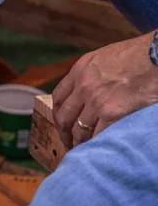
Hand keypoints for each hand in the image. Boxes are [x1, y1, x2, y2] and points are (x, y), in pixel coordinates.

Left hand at [52, 33, 157, 148]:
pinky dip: (97, 144)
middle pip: (64, 116)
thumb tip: (88, 87)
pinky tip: (98, 149)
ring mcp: (96, 102)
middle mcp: (83, 87)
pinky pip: (98, 134)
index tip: (61, 122)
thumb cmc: (137, 54)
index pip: (59, 97)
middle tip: (67, 142)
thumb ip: (91, 73)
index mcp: (79, 70)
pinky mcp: (113, 114)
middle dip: (64, 132)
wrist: (155, 56)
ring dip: (78, 142)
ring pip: (79, 129)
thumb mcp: (104, 57)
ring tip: (82, 150)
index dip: (58, 112)